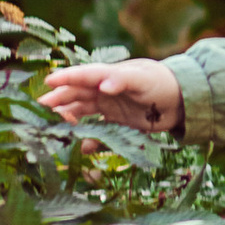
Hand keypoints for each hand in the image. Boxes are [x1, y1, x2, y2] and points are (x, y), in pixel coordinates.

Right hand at [42, 57, 184, 131]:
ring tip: (54, 128)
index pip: (83, 75)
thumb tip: (102, 84)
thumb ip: (122, 80)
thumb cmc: (163, 83)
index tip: (47, 81)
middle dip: (59, 100)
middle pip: (77, 94)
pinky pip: (98, 132)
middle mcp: (106, 91)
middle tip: (41, 109)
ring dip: (69, 119)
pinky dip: (89, 140)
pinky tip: (82, 148)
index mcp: (110, 75)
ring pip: (83, 112)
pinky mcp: (117, 123)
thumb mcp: (143, 79)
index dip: (65, 78)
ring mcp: (110, 107)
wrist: (183, 101)